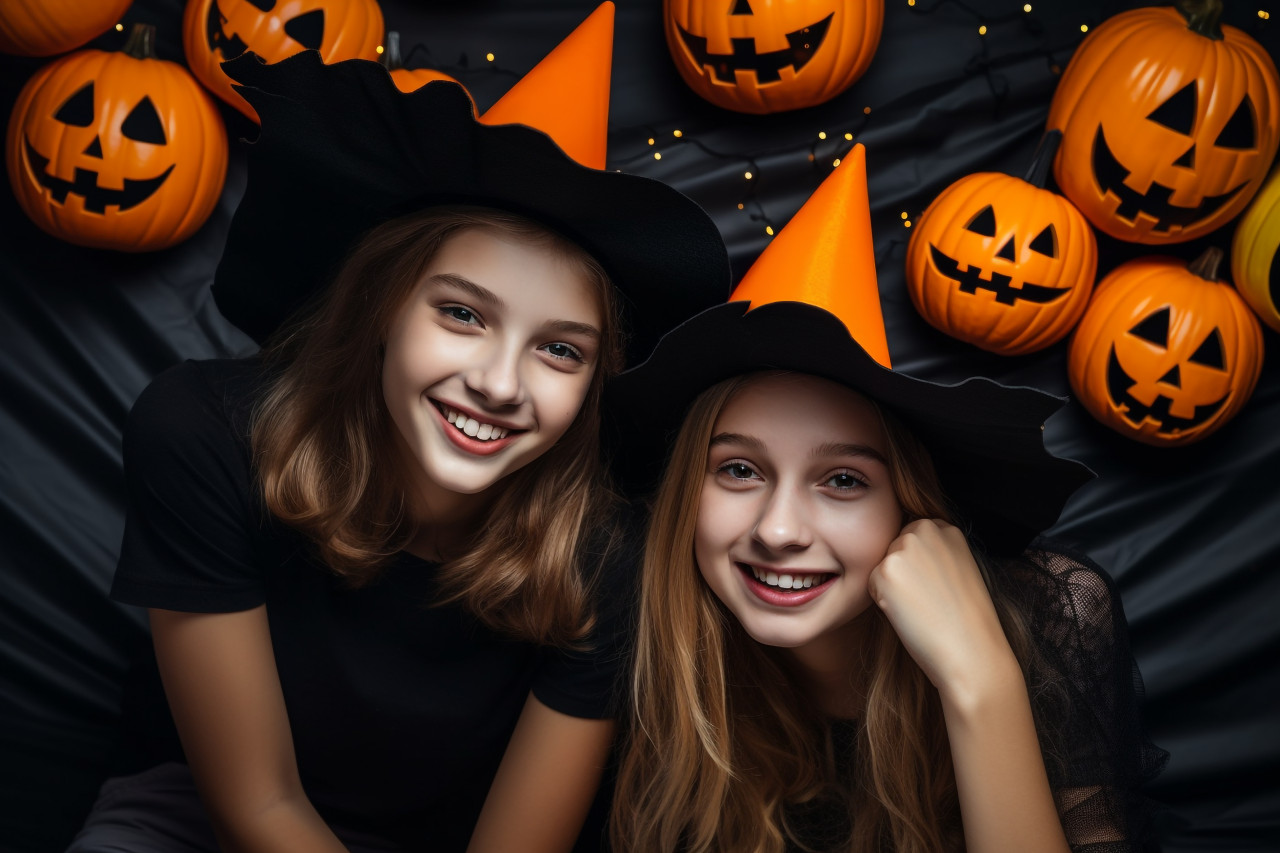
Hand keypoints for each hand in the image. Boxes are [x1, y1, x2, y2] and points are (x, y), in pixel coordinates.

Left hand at [866, 519, 1019, 705]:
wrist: (972, 650)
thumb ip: (934, 552)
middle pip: (892, 550)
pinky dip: (883, 603)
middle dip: (902, 574)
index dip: (918, 568)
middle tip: (929, 599)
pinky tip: (910, 613)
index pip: (911, 538)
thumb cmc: (966, 619)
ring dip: (892, 588)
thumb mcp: (959, 568)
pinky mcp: (886, 570)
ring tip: (922, 606)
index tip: (936, 587)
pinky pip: (871, 585)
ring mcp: (904, 548)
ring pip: (880, 567)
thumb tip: (905, 555)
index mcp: (945, 528)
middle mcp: (924, 529)